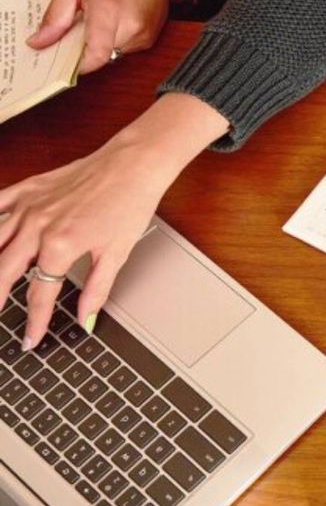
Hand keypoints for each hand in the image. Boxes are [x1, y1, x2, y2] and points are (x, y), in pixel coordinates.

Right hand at [0, 93, 226, 349]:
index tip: (30, 339)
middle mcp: (37, 227)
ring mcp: (28, 206)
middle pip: (3, 272)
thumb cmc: (130, 205)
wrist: (133, 165)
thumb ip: (97, 289)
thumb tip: (87, 318)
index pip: (40, 294)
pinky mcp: (27, 189)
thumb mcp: (117, 253)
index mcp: (61, 246)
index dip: (34, 322)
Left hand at [26, 0, 172, 73]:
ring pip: (113, 54)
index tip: (65, 64)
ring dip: (102, 43)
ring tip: (100, 21)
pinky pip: (126, 50)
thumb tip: (40, 42)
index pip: (96, 53)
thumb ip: (55, 16)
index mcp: (108, 9)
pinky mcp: (149, 39)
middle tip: (79, 30)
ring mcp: (143, 34)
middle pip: (101, 55)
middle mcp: (130, 26)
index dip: (80, 65)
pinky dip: (115, 40)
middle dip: (86, 48)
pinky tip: (114, 22)